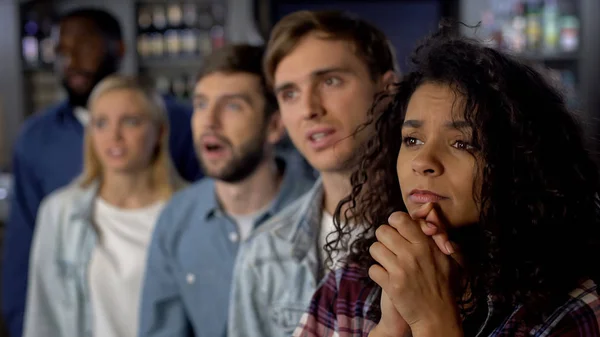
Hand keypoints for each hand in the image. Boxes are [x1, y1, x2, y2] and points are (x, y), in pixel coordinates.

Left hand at [368, 207, 462, 336]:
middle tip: (392, 248)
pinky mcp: (391, 285)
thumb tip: (427, 210)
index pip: (399, 219)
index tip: (397, 230)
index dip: (394, 222)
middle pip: (381, 231)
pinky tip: (388, 278)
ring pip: (374, 248)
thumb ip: (439, 233)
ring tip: (389, 263)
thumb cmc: (444, 285)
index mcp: (425, 244)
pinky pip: (372, 269)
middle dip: (384, 239)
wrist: (437, 316)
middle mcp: (412, 254)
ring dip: (379, 256)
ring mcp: (400, 270)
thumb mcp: (449, 257)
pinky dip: (378, 274)